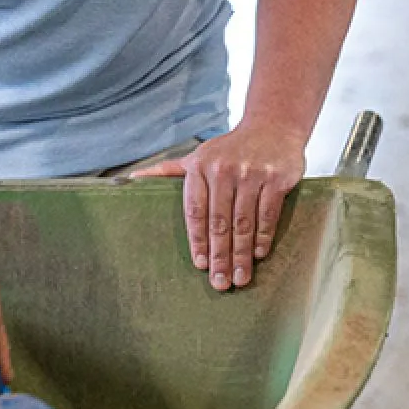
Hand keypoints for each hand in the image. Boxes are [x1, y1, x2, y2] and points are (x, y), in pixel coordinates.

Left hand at [133, 124, 304, 290]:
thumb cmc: (229, 148)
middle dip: (219, 256)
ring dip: (241, 254)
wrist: (272, 126)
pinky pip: (267, 214)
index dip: (197, 240)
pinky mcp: (275, 178)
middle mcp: (223, 169)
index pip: (195, 210)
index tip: (200, 265)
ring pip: (243, 222)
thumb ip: (168, 170)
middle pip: (219, 222)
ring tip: (240, 278)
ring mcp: (251, 173)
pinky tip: (258, 255)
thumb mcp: (197, 155)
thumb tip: (132, 178)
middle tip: (220, 283)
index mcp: (200, 166)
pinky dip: (263, 237)